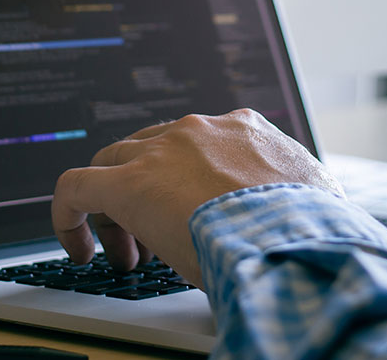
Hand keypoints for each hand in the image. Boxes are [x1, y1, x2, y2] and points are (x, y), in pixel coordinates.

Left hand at [51, 109, 344, 287]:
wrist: (294, 234)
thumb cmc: (312, 226)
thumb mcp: (315, 199)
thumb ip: (300, 195)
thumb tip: (317, 214)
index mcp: (245, 130)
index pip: (198, 145)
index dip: (186, 184)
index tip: (188, 216)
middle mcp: (200, 129)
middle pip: (151, 150)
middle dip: (148, 195)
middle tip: (154, 245)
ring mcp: (162, 150)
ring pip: (112, 164)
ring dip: (115, 209)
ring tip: (126, 256)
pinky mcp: (127, 183)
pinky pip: (76, 187)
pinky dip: (69, 216)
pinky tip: (80, 250)